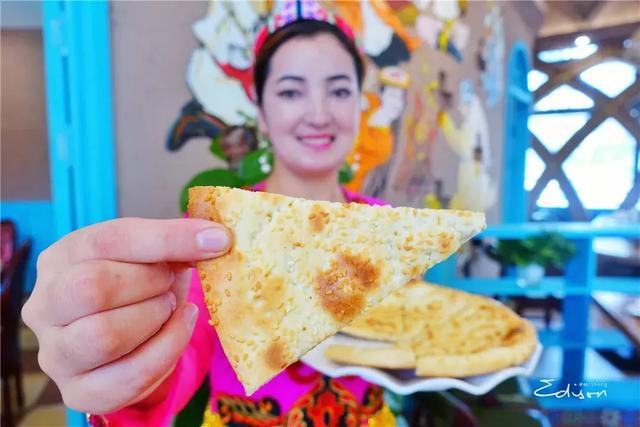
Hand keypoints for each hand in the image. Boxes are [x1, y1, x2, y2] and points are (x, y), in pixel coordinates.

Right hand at [21, 218, 230, 413]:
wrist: (130, 334)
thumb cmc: (137, 284)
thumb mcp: (153, 255)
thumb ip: (176, 244)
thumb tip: (214, 240)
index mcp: (61, 257)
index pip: (109, 240)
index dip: (168, 239)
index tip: (216, 240)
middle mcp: (45, 305)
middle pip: (93, 288)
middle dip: (150, 283)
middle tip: (170, 284)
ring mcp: (55, 353)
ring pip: (105, 336)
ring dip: (155, 319)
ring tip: (170, 308)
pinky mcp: (77, 391)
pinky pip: (129, 377)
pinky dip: (166, 351)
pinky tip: (177, 330)